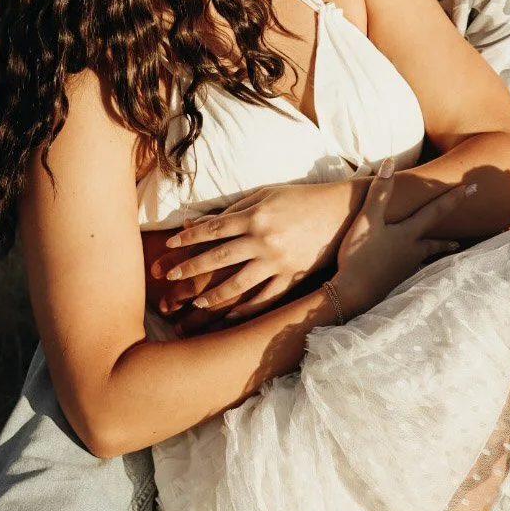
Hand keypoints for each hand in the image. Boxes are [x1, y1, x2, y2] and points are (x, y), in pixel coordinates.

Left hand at [145, 181, 366, 322]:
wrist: (341, 212)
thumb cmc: (300, 199)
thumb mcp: (267, 194)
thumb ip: (235, 208)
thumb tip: (202, 221)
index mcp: (256, 215)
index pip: (213, 229)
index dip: (188, 238)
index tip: (168, 246)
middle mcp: (264, 239)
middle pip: (220, 256)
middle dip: (192, 268)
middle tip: (170, 278)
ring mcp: (279, 261)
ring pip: (239, 283)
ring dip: (215, 295)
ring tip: (197, 303)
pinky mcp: (293, 277)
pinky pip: (266, 298)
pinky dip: (247, 309)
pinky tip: (230, 316)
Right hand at [332, 159, 469, 318]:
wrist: (352, 295)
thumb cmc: (360, 255)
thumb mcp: (367, 220)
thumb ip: (380, 192)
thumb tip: (389, 162)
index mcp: (408, 234)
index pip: (436, 211)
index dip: (454, 197)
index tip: (473, 188)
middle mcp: (412, 251)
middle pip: (435, 240)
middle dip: (450, 233)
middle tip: (462, 236)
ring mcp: (404, 268)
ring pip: (426, 256)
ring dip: (437, 251)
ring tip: (448, 250)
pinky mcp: (394, 281)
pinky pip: (412, 270)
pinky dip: (417, 266)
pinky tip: (414, 268)